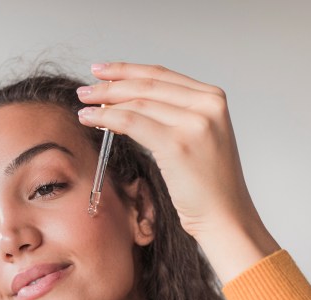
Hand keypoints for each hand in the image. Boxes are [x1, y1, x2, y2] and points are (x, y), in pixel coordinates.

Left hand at [76, 62, 276, 255]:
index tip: (103, 71)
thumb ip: (175, 115)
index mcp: (213, 99)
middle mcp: (207, 105)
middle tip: (86, 90)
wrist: (226, 216)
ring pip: (137, 103)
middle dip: (110, 85)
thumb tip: (129, 102)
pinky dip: (107, 119)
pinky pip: (132, 123)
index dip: (127, 70)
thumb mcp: (198, 138)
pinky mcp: (177, 145)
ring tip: (84, 106)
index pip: (162, 75)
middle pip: (147, 85)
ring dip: (105, 102)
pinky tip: (91, 119)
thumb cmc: (210, 186)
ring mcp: (194, 123)